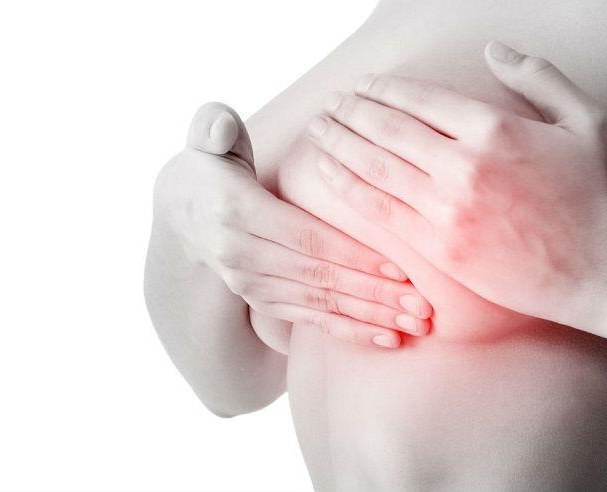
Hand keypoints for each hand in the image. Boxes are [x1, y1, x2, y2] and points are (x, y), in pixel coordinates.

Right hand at [156, 102, 432, 348]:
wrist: (183, 211)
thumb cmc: (213, 166)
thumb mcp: (207, 141)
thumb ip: (213, 128)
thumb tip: (219, 128)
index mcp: (237, 211)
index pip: (304, 237)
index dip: (351, 254)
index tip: (398, 268)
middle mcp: (240, 254)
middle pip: (317, 276)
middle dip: (373, 294)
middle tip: (423, 306)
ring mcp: (249, 283)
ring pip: (318, 303)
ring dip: (368, 318)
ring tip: (415, 325)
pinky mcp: (260, 300)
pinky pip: (309, 320)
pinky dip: (348, 331)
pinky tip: (386, 339)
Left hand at [305, 41, 606, 332]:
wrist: (600, 272)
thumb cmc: (595, 196)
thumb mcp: (586, 122)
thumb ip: (539, 78)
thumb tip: (493, 49)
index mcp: (495, 129)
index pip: (420, 99)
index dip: (382, 89)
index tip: (361, 86)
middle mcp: (464, 166)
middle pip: (387, 129)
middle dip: (350, 112)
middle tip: (330, 104)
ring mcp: (446, 210)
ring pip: (375, 168)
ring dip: (339, 144)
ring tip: (319, 130)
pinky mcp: (437, 248)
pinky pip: (379, 211)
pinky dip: (348, 187)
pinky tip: (329, 172)